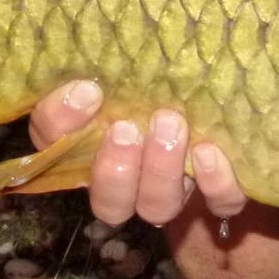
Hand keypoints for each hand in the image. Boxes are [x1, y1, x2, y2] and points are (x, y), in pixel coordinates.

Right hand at [29, 79, 249, 227]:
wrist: (215, 88)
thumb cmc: (155, 80)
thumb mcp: (118, 71)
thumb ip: (91, 81)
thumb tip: (85, 87)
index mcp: (90, 153)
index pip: (57, 151)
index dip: (63, 128)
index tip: (88, 92)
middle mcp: (130, 183)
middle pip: (111, 204)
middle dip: (115, 170)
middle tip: (127, 128)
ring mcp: (174, 191)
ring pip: (159, 206)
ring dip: (161, 171)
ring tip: (170, 126)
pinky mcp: (220, 192)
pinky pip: (220, 202)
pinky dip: (215, 183)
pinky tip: (209, 152)